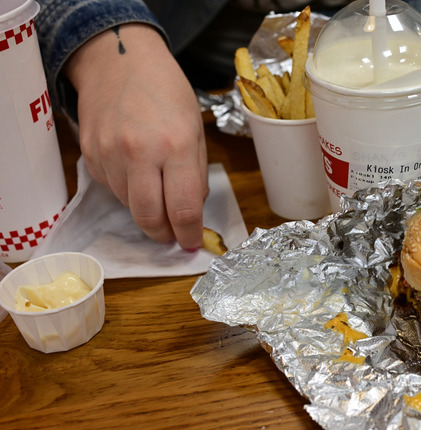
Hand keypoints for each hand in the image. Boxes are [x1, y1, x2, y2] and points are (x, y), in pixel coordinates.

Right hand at [65, 24, 208, 249]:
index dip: (188, 233)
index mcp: (176, 145)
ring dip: (145, 207)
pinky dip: (125, 188)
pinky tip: (134, 168)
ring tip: (155, 188)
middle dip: (163, 233)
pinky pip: (110, 187)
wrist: (120, 60)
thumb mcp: (195, 129)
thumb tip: (192, 210)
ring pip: (128, 205)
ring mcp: (109, 153)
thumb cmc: (166, 91)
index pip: (183, 208)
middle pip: (149, 217)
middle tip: (172, 234)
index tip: (191, 242)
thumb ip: (196, 172)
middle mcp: (140, 152)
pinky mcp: (89, 153)